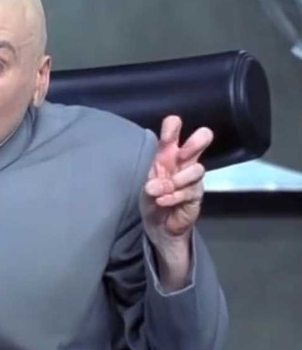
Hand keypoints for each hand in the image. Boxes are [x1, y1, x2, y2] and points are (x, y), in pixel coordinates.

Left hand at [140, 116, 212, 248]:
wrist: (160, 226)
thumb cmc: (153, 200)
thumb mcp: (147, 190)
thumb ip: (152, 185)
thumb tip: (155, 186)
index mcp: (167, 155)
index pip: (172, 134)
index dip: (173, 127)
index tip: (174, 123)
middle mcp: (183, 163)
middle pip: (202, 140)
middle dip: (195, 143)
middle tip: (183, 155)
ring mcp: (193, 178)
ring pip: (198, 169)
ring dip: (177, 180)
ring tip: (163, 191)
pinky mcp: (197, 195)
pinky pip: (190, 191)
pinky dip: (173, 197)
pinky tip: (163, 201)